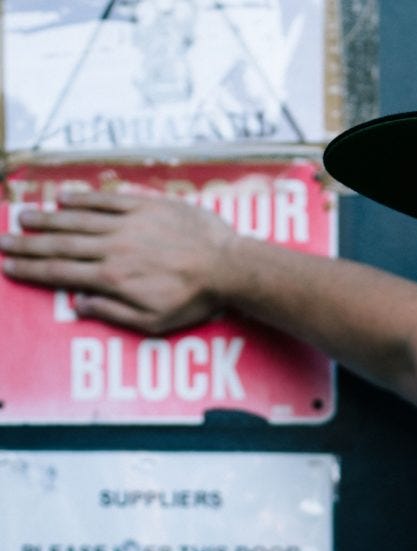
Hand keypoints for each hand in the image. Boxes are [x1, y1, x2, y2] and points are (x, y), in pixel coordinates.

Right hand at [0, 191, 236, 333]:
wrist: (228, 266)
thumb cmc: (195, 299)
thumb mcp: (154, 321)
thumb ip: (113, 313)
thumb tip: (79, 305)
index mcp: (113, 278)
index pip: (61, 273)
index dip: (31, 269)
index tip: (9, 265)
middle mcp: (114, 248)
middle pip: (61, 245)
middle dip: (28, 243)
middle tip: (3, 240)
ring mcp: (130, 224)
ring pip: (79, 219)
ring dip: (48, 218)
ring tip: (24, 217)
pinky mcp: (148, 206)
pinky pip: (108, 200)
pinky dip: (84, 198)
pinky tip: (65, 197)